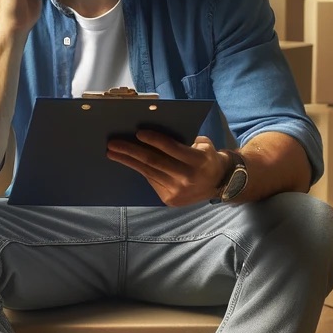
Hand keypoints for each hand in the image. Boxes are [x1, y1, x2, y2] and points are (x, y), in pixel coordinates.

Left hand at [107, 131, 227, 206]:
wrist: (219, 184)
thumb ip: (183, 140)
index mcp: (198, 161)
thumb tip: (154, 133)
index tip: (137, 132)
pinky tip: (128, 162)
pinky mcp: (169, 200)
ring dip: (128, 161)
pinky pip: (151, 181)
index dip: (153, 140)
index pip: (171, 148)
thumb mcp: (202, 145)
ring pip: (148, 172)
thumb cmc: (207, 158)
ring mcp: (177, 192)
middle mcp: (187, 178)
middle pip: (154, 162)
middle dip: (130, 151)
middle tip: (113, 143)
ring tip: (112, 153)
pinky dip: (140, 170)